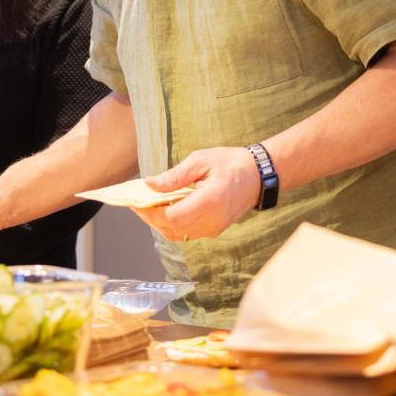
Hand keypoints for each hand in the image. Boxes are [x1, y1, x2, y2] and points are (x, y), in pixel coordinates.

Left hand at [138, 146, 260, 242]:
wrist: (259, 176)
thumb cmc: (231, 163)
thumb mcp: (201, 160)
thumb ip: (174, 176)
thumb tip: (150, 185)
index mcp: (210, 201)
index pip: (172, 217)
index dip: (150, 212)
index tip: (136, 200)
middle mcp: (212, 221)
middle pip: (171, 228)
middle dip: (150, 217)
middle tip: (136, 202)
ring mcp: (214, 229)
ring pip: (177, 234)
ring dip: (159, 222)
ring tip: (148, 205)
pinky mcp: (214, 231)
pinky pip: (186, 233)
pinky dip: (171, 224)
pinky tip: (164, 210)